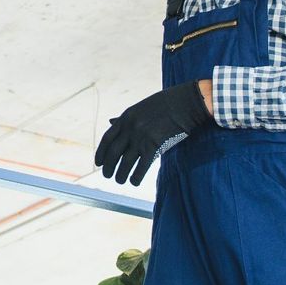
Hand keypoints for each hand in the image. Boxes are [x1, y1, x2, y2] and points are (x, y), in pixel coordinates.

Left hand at [94, 82, 210, 185]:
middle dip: (108, 167)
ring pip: (125, 163)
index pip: (106, 139)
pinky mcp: (155, 146)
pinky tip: (134, 182)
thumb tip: (110, 122)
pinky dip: (135, 177)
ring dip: (120, 175)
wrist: (186, 103)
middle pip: (113, 153)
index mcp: (126, 117)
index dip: (100, 153)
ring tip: (120, 181)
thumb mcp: (141, 107)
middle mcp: (130, 128)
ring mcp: (142, 137)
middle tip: (107, 176)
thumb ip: (125, 117)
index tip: (98, 163)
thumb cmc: (166, 104)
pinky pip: (141, 167)